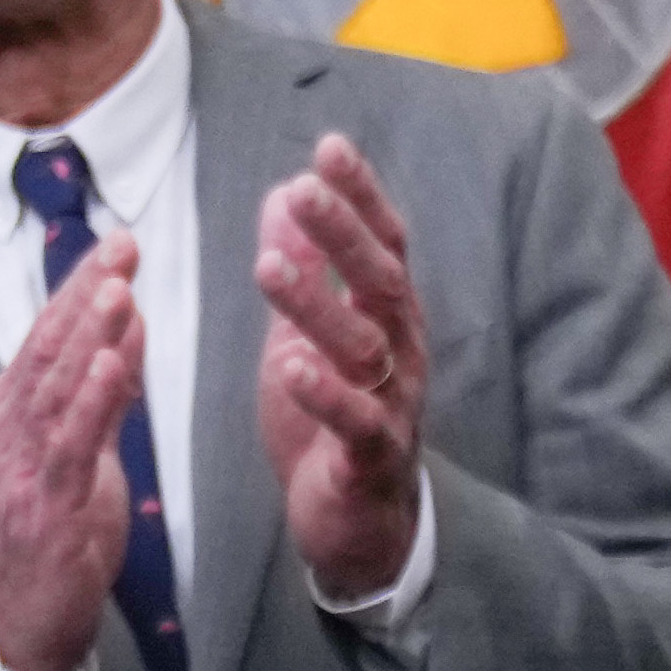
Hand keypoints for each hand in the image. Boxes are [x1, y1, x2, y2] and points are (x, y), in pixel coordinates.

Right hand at [0, 232, 152, 670]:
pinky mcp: (44, 506)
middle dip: (86, 293)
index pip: (47, 334)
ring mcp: (19, 467)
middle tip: (122, 246)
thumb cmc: (52, 537)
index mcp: (10, 412)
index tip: (118, 244)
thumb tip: (126, 327)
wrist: (17, 625)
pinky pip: (69, 445)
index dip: (81, 287)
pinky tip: (108, 365)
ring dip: (87, 335)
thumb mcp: (82, 455)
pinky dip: (89, 401)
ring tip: (117, 289)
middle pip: (47, 349)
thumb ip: (103, 394)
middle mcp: (7, 430)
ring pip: (55, 388)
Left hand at [256, 135, 429, 605]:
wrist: (359, 524)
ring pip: (363, 347)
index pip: (383, 242)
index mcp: (388, 316)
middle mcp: (401, 351)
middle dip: (343, 234)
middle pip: (381, 282)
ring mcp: (392, 404)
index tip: (329, 146)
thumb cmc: (332, 420)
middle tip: (305, 188)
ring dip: (316, 306)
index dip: (360, 195)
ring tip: (269, 269)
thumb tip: (285, 192)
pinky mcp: (371, 458)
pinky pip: (354, 422)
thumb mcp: (305, 334)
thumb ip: (301, 269)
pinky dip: (324, 394)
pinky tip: (290, 366)